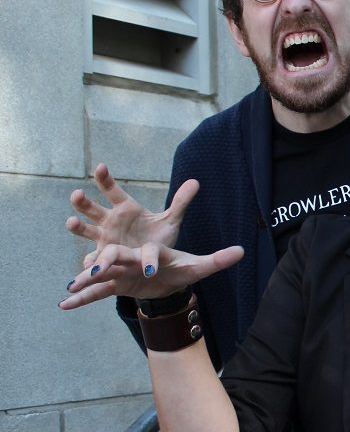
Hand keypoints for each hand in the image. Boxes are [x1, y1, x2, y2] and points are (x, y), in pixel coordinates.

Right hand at [61, 242, 243, 309]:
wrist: (167, 278)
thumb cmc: (180, 268)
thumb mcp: (198, 266)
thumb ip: (218, 259)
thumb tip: (242, 251)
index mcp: (152, 252)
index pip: (148, 254)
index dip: (148, 259)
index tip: (150, 268)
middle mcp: (131, 258)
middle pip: (115, 257)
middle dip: (105, 261)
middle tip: (94, 268)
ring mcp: (120, 272)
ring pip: (100, 274)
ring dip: (86, 279)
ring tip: (72, 284)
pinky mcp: (113, 285)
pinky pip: (95, 293)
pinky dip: (80, 298)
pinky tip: (63, 304)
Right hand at [66, 163, 196, 270]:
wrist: (156, 261)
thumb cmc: (159, 237)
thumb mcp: (171, 220)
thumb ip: (181, 202)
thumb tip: (196, 182)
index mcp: (125, 208)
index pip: (112, 190)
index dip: (105, 179)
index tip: (101, 167)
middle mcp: (110, 221)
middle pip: (92, 209)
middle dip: (83, 202)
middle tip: (77, 194)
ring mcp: (105, 238)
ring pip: (86, 230)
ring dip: (78, 226)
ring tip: (71, 222)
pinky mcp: (105, 256)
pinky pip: (94, 258)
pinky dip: (90, 261)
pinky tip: (87, 264)